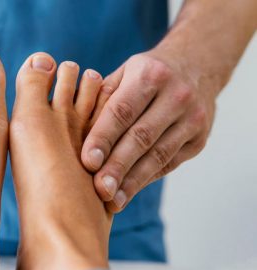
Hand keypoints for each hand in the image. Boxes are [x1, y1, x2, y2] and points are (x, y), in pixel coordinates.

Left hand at [81, 50, 215, 212]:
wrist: (198, 66)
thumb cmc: (146, 74)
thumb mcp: (124, 73)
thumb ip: (100, 97)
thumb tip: (71, 126)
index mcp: (150, 75)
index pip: (122, 111)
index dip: (103, 138)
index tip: (88, 162)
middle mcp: (176, 95)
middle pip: (142, 137)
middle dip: (118, 166)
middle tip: (99, 189)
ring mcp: (192, 118)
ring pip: (158, 156)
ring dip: (133, 181)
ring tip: (111, 200)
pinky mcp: (200, 139)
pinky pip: (169, 163)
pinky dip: (146, 179)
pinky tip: (127, 193)